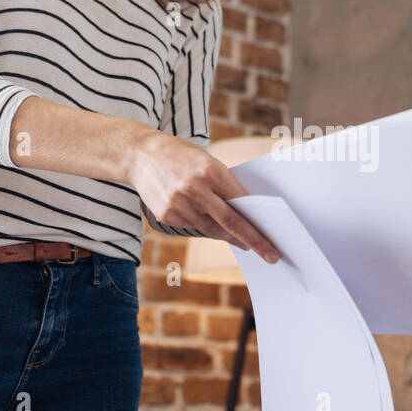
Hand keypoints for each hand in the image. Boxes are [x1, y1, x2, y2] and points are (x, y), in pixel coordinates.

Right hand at [127, 130, 279, 261]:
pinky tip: (210, 223)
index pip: (241, 203)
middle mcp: (195, 188)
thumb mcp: (207, 161)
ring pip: (212, 228)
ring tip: (244, 243)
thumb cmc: (181, 156)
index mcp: (210, 170)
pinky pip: (193, 226)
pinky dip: (205, 226)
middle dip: (253, 240)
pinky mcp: (166, 214)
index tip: (272, 240)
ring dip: (230, 237)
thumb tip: (244, 212)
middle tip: (270, 255)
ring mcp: (179, 203)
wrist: (140, 155)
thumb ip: (224, 184)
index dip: (257, 224)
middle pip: (231, 222)